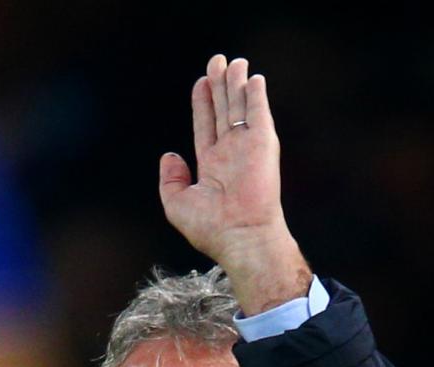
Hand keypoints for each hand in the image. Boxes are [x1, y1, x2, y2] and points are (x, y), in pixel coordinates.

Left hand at [158, 55, 311, 313]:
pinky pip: (259, 114)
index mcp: (212, 165)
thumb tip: (170, 155)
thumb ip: (170, 180)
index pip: (206, 125)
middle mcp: (231, 153)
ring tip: (233, 62)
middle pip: (224, 110)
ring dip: (237, 83)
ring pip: (240, 107)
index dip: (204, 103)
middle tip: (218, 61)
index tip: (202, 82)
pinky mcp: (263, 145)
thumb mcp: (177, 204)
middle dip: (221, 85)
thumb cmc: (212, 229)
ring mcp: (248, 148)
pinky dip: (256, 96)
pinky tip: (254, 79)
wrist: (241, 237)